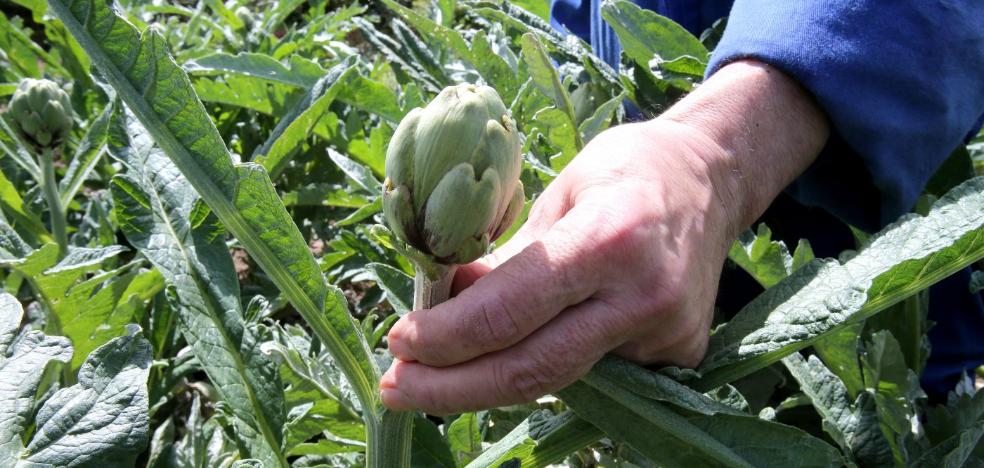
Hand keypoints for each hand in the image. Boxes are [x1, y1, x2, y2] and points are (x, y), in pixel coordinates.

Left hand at [380, 61, 828, 414]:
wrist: (713, 178)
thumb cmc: (625, 170)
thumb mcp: (555, 192)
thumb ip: (506, 257)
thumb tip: (442, 305)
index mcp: (610, 238)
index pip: (509, 311)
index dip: (445, 337)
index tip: (399, 343)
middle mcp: (644, 296)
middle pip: (531, 371)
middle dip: (451, 388)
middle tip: (395, 389)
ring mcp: (666, 335)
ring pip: (557, 379)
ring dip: (488, 381)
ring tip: (438, 373)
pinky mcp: (678, 355)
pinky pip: (593, 370)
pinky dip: (545, 362)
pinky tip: (518, 348)